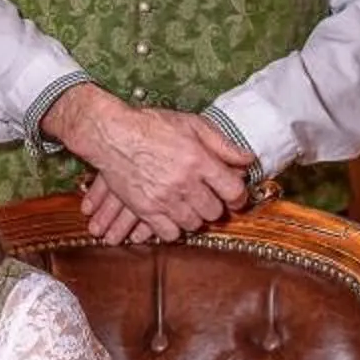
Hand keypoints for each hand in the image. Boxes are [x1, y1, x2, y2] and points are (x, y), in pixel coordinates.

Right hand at [45, 87, 252, 244]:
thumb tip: (248, 159)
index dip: (238, 198)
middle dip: (214, 206)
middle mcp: (184, 182)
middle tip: (207, 199)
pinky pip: (169, 233)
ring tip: (188, 206)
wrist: (112, 135)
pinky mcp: (146, 209)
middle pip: (214, 212)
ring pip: (193, 224)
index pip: (232, 191)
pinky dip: (174, 229)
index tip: (234, 198)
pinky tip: (171, 216)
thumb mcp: (192, 125)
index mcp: (199, 160)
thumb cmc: (151, 126)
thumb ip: (222, 144)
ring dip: (194, 217)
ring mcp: (164, 198)